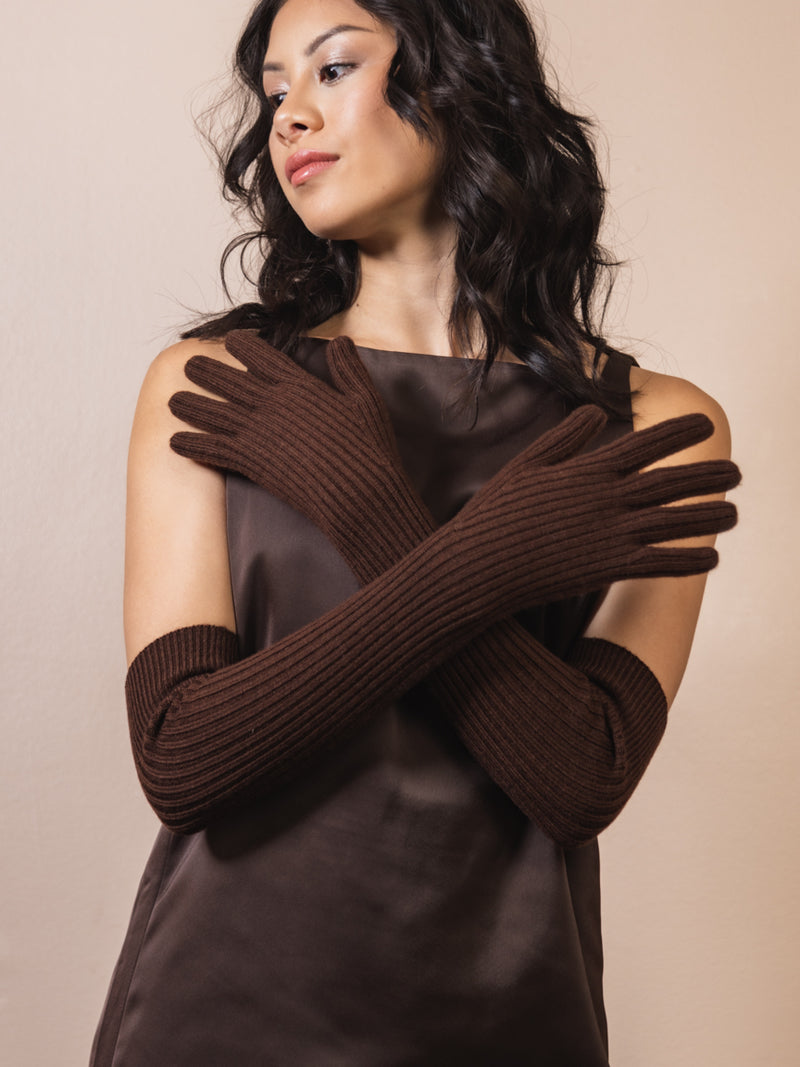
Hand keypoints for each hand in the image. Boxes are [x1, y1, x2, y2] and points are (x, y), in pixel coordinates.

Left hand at [169, 330, 430, 566]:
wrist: (360, 493)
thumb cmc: (369, 448)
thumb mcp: (366, 400)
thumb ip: (349, 369)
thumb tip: (340, 342)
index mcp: (299, 384)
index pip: (261, 356)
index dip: (243, 346)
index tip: (231, 342)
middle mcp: (273, 403)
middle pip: (230, 381)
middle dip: (207, 372)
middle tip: (189, 366)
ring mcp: (259, 433)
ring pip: (215, 413)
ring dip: (191, 407)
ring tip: (172, 401)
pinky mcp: (253, 462)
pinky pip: (215, 449)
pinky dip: (194, 445)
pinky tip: (176, 443)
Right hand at [450, 407, 739, 611]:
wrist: (480, 564)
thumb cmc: (496, 513)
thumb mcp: (526, 464)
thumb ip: (565, 437)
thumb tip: (598, 411)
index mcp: (588, 470)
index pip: (646, 444)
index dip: (680, 432)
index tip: (707, 423)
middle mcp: (606, 500)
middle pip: (670, 483)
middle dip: (707, 476)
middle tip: (738, 471)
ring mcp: (610, 535)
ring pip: (673, 522)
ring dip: (708, 516)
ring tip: (734, 512)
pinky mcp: (606, 568)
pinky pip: (659, 563)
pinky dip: (687, 560)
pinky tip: (710, 559)